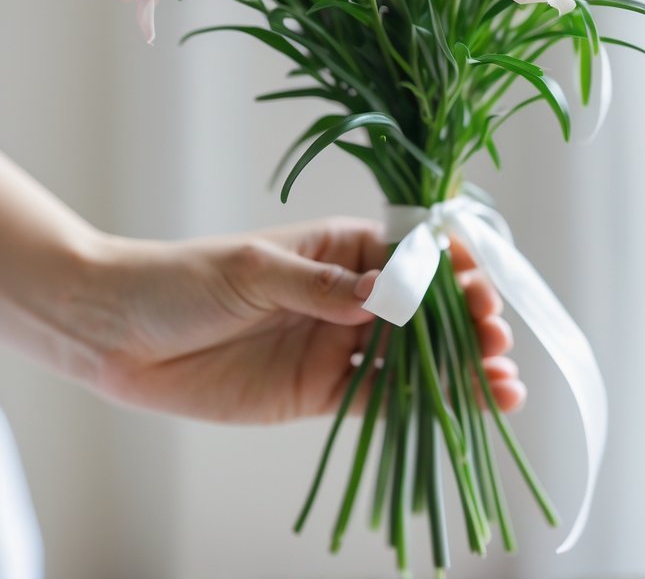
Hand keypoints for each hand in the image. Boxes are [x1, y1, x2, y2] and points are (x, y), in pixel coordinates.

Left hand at [84, 216, 525, 422]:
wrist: (122, 332)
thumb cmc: (187, 279)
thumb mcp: (255, 271)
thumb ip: (322, 287)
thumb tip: (387, 293)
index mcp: (342, 248)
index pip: (412, 256)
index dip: (452, 272)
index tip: (482, 288)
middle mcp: (350, 296)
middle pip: (423, 311)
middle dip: (468, 325)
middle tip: (499, 342)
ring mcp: (338, 346)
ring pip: (413, 359)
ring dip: (461, 371)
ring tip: (507, 386)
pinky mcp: (320, 393)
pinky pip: (379, 401)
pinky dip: (422, 408)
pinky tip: (465, 411)